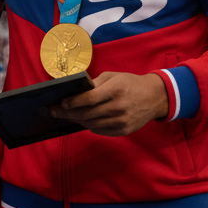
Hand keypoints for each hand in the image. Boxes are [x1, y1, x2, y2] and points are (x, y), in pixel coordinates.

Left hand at [46, 71, 168, 135]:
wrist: (154, 97)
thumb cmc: (130, 83)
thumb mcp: (113, 76)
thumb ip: (94, 84)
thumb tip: (74, 92)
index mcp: (115, 90)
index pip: (89, 99)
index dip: (73, 102)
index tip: (61, 103)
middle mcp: (118, 107)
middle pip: (87, 113)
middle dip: (67, 113)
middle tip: (54, 112)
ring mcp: (121, 121)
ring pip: (91, 124)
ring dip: (76, 120)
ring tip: (66, 116)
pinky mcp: (123, 130)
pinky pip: (100, 131)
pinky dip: (89, 126)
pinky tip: (82, 120)